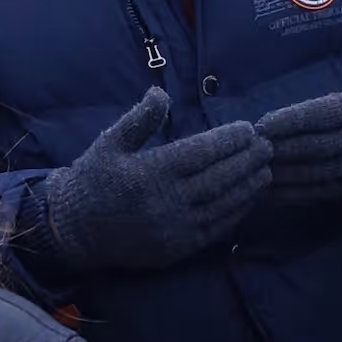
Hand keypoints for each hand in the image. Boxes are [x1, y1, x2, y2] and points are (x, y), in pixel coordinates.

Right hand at [35, 88, 270, 271]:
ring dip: (248, 187)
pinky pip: (215, 230)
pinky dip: (236, 213)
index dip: (229, 139)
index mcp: (151, 171)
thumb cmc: (93, 179)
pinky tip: (248, 199)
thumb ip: (139, 119)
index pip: (202, 152)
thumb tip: (160, 93)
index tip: (249, 128)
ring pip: (222, 205)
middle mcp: (166, 201)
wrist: (74, 230)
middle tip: (268, 146)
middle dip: (247, 161)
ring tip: (266, 170)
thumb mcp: (110, 143)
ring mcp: (173, 228)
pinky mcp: (176, 249)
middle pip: (219, 178)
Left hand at [253, 8, 341, 204]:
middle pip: (309, 148)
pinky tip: (271, 190)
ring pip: (312, 173)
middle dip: (276, 149)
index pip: (317, 116)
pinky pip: (322, 191)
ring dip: (281, 173)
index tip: (261, 124)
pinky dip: (296, 193)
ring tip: (251, 169)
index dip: (287, 122)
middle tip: (245, 148)